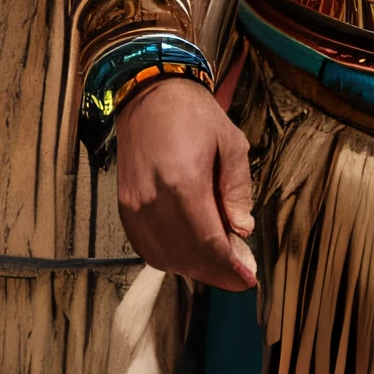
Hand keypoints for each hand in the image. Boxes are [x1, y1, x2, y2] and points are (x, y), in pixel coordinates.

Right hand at [115, 77, 256, 290]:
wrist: (150, 93)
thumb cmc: (194, 115)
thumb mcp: (231, 144)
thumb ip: (237, 191)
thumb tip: (242, 230)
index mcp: (184, 182)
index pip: (208, 243)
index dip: (230, 267)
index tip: (248, 279)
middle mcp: (154, 200)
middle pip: (187, 256)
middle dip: (216, 273)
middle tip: (239, 275)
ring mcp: (134, 205)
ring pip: (164, 257)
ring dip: (193, 268)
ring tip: (217, 265)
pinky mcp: (124, 205)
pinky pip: (145, 247)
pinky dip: (169, 258)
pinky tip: (189, 254)